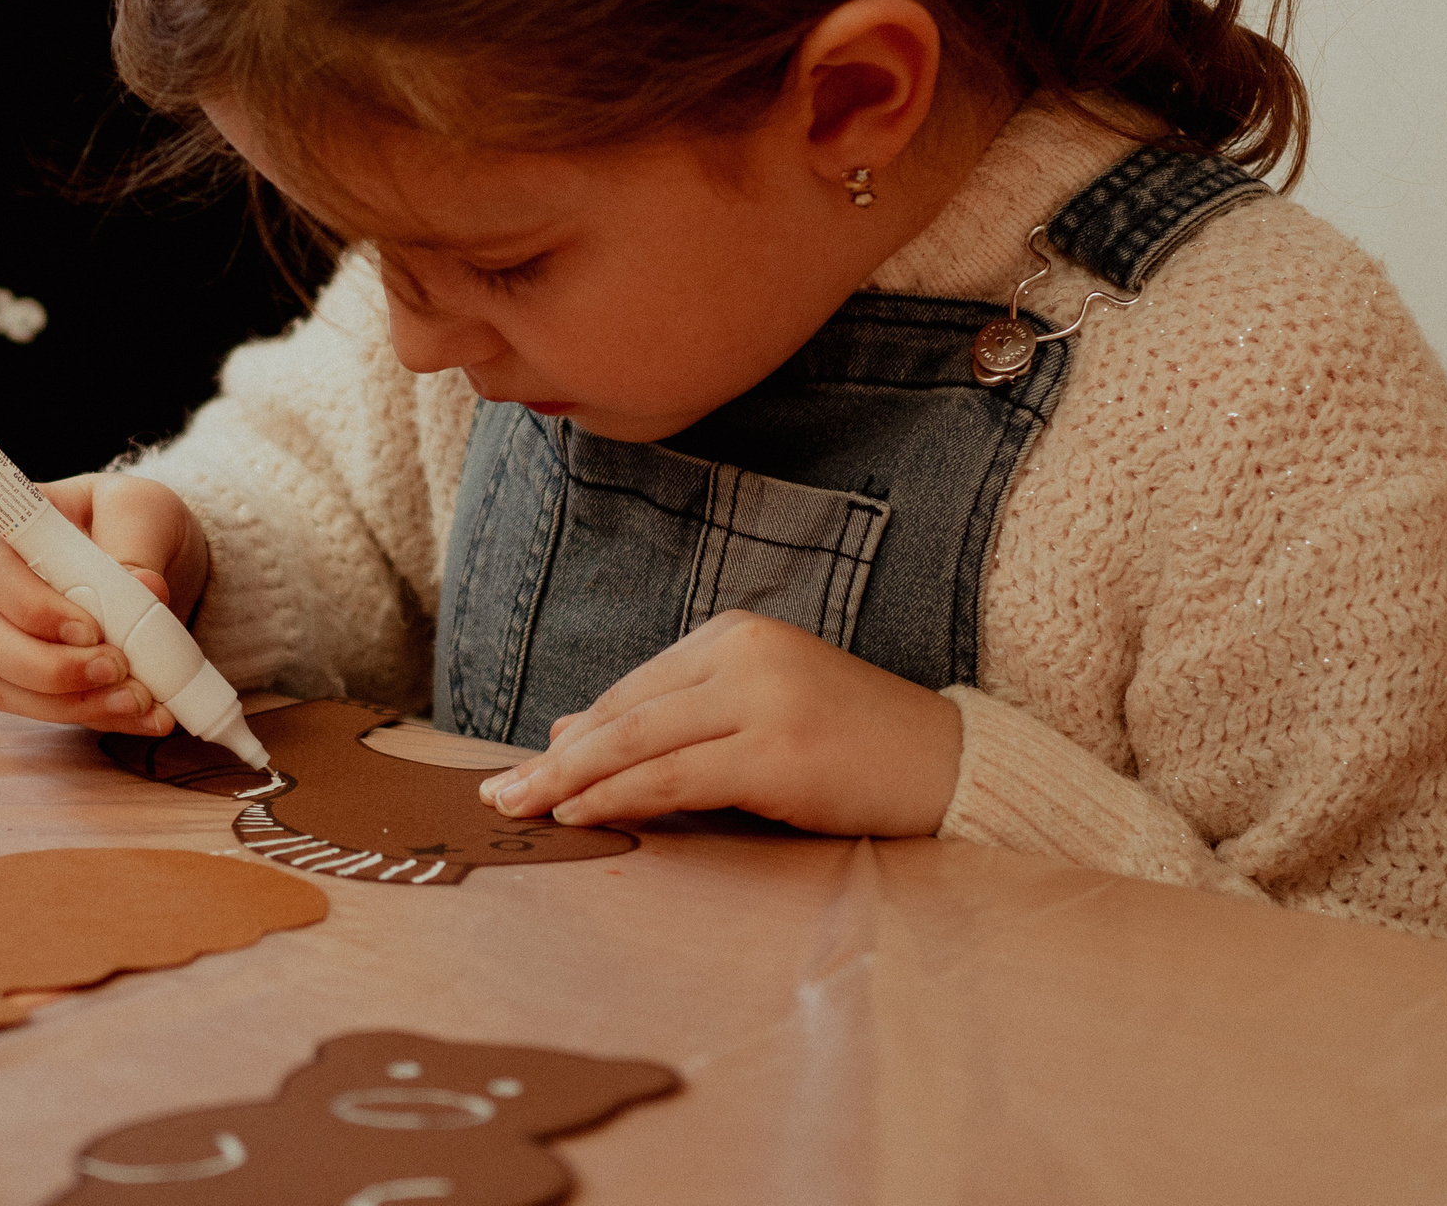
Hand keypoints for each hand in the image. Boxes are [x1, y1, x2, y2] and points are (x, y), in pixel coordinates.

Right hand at [0, 472, 209, 734]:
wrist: (149, 557)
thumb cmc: (129, 520)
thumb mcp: (142, 509)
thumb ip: (137, 543)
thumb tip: (144, 588)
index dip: (31, 605)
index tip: (90, 629)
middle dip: (51, 667)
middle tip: (118, 668)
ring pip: (5, 687)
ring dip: (75, 701)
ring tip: (140, 698)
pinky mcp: (20, 681)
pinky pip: (41, 711)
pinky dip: (93, 715)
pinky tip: (142, 713)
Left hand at [474, 610, 963, 837]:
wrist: (950, 764)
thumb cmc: (852, 747)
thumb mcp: (755, 717)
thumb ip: (673, 720)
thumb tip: (571, 731)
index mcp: (736, 634)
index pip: (635, 688)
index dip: (577, 732)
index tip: (526, 765)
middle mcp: (743, 652)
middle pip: (627, 710)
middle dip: (555, 756)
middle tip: (496, 792)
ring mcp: (761, 697)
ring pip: (639, 741)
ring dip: (569, 778)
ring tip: (519, 807)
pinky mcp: (776, 751)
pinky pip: (674, 777)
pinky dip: (618, 796)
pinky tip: (578, 812)